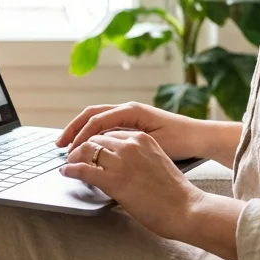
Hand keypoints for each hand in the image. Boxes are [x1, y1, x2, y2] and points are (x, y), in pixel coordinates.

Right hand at [56, 102, 202, 160]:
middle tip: (59, 145)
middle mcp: (128, 108)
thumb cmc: (180, 141)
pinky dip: (93, 135)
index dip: (79, 136)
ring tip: (69, 146)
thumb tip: (99, 149)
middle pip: (91, 115)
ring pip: (97, 119)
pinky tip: (88, 147)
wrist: (200, 138)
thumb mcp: (151, 142)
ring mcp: (130, 115)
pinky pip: (107, 126)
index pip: (96, 120)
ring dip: (81, 131)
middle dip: (73, 129)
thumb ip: (125, 143)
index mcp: (131, 110)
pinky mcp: (133, 124)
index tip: (69, 151)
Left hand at [61, 130, 203, 240]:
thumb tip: (120, 163)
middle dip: (82, 146)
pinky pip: (83, 170)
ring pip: (87, 151)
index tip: (88, 147)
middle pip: (96, 138)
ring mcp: (121, 161)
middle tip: (73, 155)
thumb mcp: (157, 162)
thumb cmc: (175, 192)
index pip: (110, 132)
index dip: (95, 140)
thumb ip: (139, 157)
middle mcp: (130, 145)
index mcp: (142, 138)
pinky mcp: (114, 180)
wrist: (186, 208)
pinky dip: (71, 170)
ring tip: (69, 163)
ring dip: (74, 157)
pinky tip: (66, 172)